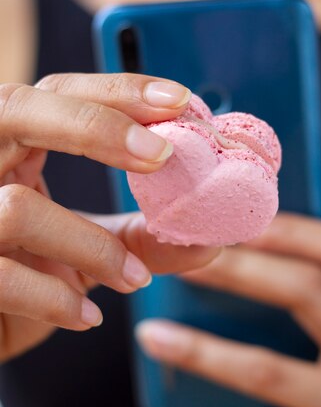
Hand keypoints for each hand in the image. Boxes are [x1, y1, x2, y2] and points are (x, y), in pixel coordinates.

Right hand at [0, 72, 217, 360]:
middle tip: (161, 154)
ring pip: (18, 208)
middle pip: (15, 110)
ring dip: (93, 246)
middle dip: (94, 126)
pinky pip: (2, 277)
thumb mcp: (92, 250)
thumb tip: (213, 237)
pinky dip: (55, 300)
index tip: (180, 101)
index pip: (57, 94)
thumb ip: (144, 238)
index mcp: (11, 147)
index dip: (115, 90)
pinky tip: (88, 316)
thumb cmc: (31, 276)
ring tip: (135, 279)